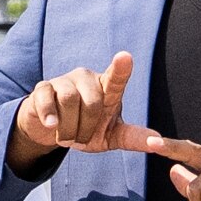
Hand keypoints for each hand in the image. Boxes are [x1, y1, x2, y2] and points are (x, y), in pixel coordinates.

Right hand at [7, 52, 146, 171]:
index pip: (116, 78)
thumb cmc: (87, 129)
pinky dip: (49, 115)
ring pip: (68, 100)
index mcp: (107, 89)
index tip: (125, 57)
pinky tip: (51, 124)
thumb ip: (132, 137)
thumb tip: (158, 143)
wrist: (52, 132)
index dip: (120, 69)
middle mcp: (87, 79)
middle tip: (80, 138)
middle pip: (91, 102)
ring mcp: (64, 81)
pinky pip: (46, 100)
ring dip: (68, 128)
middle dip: (86, 128)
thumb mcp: (111, 136)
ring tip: (66, 135)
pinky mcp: (43, 87)